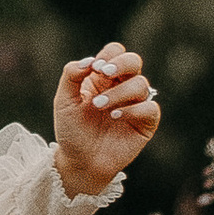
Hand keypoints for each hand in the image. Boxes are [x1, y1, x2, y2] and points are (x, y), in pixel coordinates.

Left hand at [53, 42, 161, 199]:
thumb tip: (89, 60)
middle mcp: (121, 87)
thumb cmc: (71, 130)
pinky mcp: (145, 123)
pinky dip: (134, 109)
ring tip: (99, 106)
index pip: (115, 52)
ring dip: (119, 92)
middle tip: (105, 73)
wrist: (79, 161)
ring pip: (141, 84)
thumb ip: (71, 76)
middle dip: (122, 64)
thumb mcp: (63, 101)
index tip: (96, 68)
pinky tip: (116, 116)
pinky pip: (150, 108)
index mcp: (103, 78)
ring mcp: (135, 104)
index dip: (109, 55)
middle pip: (134, 61)